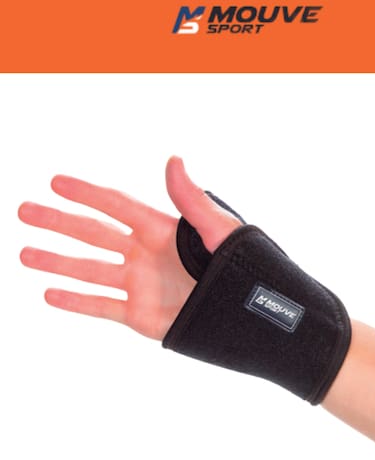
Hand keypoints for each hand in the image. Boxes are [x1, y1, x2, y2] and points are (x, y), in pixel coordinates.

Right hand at [18, 156, 241, 339]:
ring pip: (89, 270)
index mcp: (161, 229)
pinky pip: (101, 307)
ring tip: (25, 252)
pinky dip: (76, 302)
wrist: (249, 314)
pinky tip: (49, 293)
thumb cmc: (239, 265)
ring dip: (57, 262)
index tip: (56, 181)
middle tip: (24, 210)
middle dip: (59, 222)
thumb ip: (190, 200)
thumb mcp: (217, 229)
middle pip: (93, 234)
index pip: (116, 205)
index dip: (87, 193)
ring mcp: (139, 284)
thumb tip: (173, 160)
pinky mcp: (140, 315)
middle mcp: (144, 253)